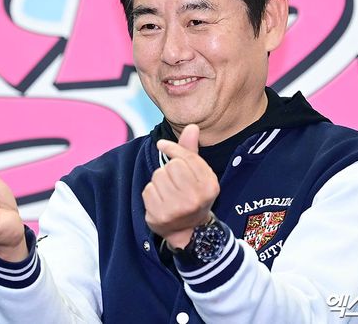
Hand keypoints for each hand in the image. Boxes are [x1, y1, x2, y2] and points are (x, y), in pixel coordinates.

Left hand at [142, 124, 219, 248]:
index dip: (173, 148)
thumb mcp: (198, 174)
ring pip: (158, 177)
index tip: (162, 145)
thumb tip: (192, 127)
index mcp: (209, 185)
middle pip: (171, 166)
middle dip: (168, 170)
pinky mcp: (161, 216)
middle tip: (174, 183)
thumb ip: (192, 151)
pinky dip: (150, 194)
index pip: (187, 158)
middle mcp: (196, 198)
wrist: (189, 231)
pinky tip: (160, 202)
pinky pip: (148, 191)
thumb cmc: (192, 196)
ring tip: (168, 193)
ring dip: (159, 182)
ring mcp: (178, 209)